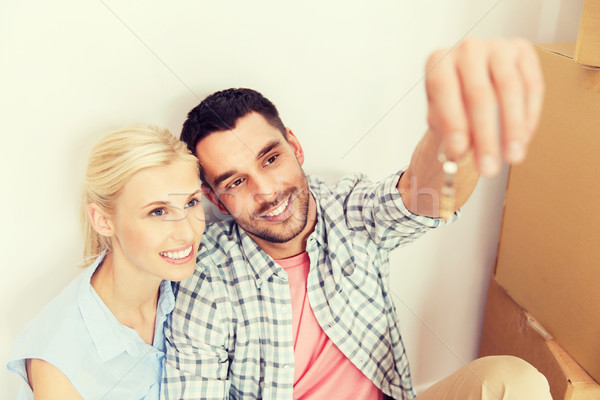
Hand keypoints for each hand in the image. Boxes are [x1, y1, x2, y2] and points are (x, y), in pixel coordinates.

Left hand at [425, 38, 544, 176]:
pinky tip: (524, 138)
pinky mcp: (523, 50)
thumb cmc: (452, 102)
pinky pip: (532, 85)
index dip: (452, 121)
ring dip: (512, 128)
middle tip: (488, 167)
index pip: (444, 88)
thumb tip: (461, 151)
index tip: (459, 151)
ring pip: (510, 88)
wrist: (472, 83)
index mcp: (438, 60)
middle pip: (479, 93)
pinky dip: (529, 115)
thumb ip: (448, 131)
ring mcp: (497, 46)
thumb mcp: (441, 117)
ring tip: (512, 157)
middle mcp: (467, 48)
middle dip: (485, 136)